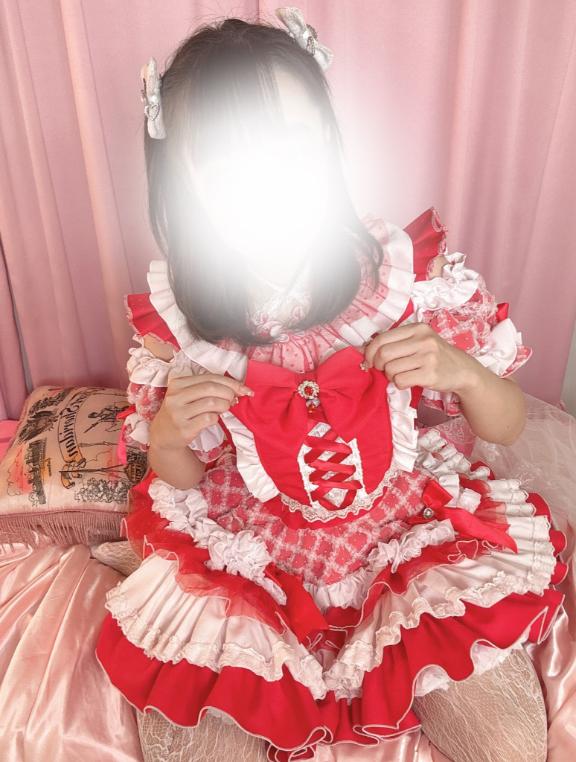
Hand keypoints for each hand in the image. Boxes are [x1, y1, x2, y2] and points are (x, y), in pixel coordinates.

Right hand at [150, 373, 253, 450]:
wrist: (163, 436)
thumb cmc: (181, 412)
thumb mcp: (188, 396)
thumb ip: (208, 389)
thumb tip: (237, 390)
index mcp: (178, 383)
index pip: (209, 377)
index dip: (230, 382)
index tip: (244, 388)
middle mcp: (175, 396)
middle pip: (211, 388)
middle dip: (229, 393)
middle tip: (235, 400)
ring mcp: (178, 413)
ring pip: (211, 403)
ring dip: (224, 405)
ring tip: (225, 408)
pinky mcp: (183, 428)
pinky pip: (208, 419)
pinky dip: (217, 417)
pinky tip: (214, 418)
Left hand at [362, 322, 481, 393]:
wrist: (463, 370)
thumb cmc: (436, 355)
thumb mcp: (420, 340)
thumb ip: (397, 342)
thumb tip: (366, 350)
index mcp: (417, 328)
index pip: (381, 338)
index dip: (370, 352)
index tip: (369, 360)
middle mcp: (423, 340)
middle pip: (383, 354)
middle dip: (378, 365)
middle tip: (384, 370)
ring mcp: (428, 357)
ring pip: (391, 369)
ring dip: (390, 376)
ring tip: (401, 374)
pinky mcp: (430, 374)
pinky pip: (400, 381)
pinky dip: (399, 384)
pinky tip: (408, 381)